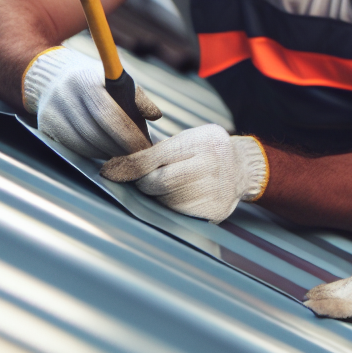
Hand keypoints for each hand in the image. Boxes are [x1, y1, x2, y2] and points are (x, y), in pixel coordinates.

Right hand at [23, 47, 160, 159]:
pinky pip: (74, 148)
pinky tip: (109, 152)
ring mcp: (52, 113)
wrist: (54, 77)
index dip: (129, 134)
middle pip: (96, 133)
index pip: (109, 114)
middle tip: (140, 156)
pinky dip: (95, 153)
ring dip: (110, 154)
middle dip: (122, 148)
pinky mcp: (46, 127)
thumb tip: (155, 116)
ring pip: (85, 144)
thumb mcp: (118, 80)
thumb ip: (138, 97)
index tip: (146, 147)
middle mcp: (65, 95)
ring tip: (128, 155)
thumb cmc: (98, 81)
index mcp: (86, 79)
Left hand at [100, 123, 267, 221]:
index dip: (129, 166)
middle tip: (141, 181)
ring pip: (167, 200)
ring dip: (156, 197)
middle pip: (160, 182)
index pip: (155, 157)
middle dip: (144, 183)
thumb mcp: (188, 139)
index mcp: (203, 142)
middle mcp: (212, 165)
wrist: (242, 168)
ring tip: (161, 188)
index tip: (109, 171)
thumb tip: (117, 167)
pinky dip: (170, 208)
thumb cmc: (207, 151)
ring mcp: (216, 190)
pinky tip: (176, 198)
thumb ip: (157, 151)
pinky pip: (180, 213)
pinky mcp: (215, 211)